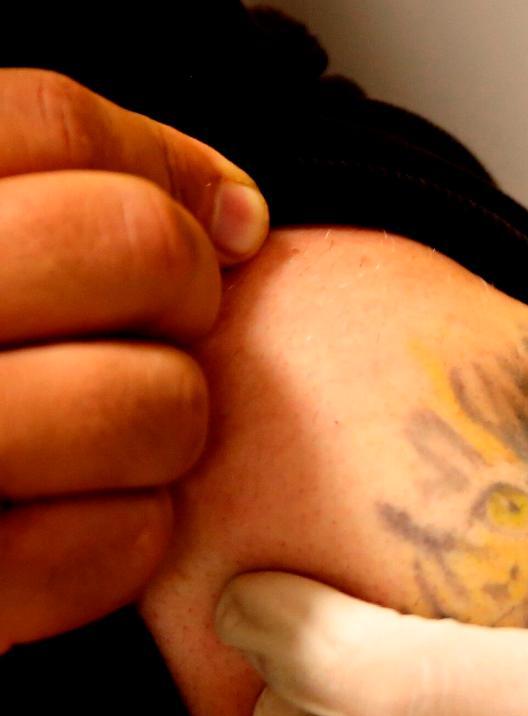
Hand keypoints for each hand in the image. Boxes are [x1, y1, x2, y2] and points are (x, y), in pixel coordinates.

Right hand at [0, 69, 268, 649]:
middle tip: (165, 326)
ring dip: (170, 422)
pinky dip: (132, 535)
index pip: (49, 121)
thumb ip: (53, 198)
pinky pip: (123, 542)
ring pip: (158, 403)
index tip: (220, 220)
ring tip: (118, 434)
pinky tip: (84, 517)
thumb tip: (239, 213)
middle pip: (135, 244)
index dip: (165, 164)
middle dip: (188, 288)